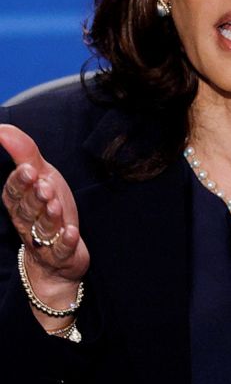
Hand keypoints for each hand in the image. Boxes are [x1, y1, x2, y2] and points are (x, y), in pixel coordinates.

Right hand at [0, 124, 89, 329]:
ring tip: (56, 206)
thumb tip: (1, 128)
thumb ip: (24, 153)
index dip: (21, 182)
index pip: (15, 192)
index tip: (29, 170)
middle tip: (44, 187)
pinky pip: (61, 249)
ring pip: (43, 228)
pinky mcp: (62, 255)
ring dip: (49, 217)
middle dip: (35, 198)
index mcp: (20, 202)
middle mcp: (28, 221)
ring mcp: (44, 240)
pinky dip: (66, 242)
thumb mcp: (41, 176)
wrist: (60, 255)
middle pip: (27, 210)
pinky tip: (71, 233)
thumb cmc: (49, 208)